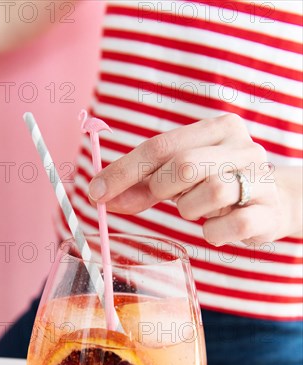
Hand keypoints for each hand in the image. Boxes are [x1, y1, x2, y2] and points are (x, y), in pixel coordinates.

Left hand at [89, 114, 301, 244]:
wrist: (272, 203)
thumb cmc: (216, 185)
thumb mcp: (179, 179)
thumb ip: (142, 185)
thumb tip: (100, 197)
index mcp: (217, 128)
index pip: (160, 145)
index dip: (122, 171)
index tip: (95, 193)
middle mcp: (241, 146)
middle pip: (183, 166)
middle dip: (160, 190)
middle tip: (167, 199)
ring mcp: (259, 178)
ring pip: (208, 193)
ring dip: (191, 210)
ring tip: (199, 209)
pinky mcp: (267, 212)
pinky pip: (227, 227)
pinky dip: (213, 233)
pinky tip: (218, 227)